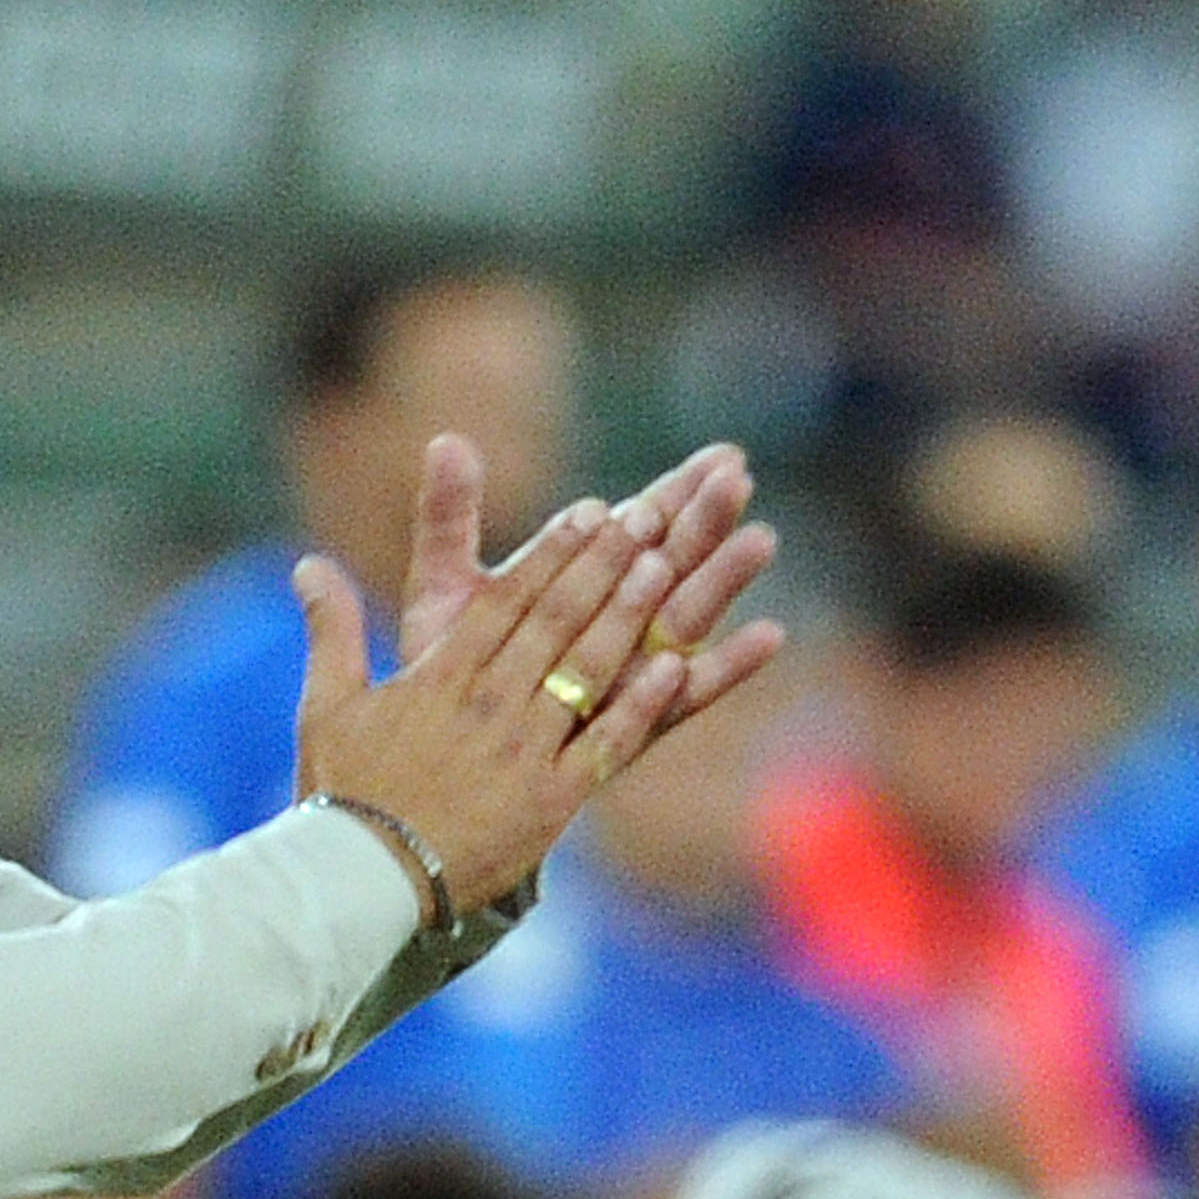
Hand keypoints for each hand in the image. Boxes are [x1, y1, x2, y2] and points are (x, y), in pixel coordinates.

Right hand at [296, 501, 690, 915]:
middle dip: (603, 564)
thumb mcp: (325, 705)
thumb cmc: (341, 795)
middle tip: (646, 518)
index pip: (504, 600)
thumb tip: (307, 565)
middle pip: (555, 619)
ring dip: (627, 614)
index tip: (590, 512)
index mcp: (439, 676)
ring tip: (664, 566)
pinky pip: (606, 742)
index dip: (552, 553)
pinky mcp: (552, 799)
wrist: (360, 882)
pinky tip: (675, 668)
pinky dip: (641, 704)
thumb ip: (331, 630)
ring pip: (584, 668)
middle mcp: (489, 702)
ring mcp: (524, 749)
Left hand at [398, 436, 782, 733]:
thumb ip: (449, 518)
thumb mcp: (443, 586)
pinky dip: (724, 669)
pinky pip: (683, 698)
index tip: (722, 455)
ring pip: (684, 619)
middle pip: (672, 563)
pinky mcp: (627, 726)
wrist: (431, 758)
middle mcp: (612, 626)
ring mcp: (625, 675)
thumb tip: (445, 439)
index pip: (637, 526)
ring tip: (760, 540)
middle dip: (704, 521)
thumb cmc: (445, 667)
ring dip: (723, 580)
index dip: (678, 491)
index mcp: (576, 584)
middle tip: (738, 478)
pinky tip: (768, 637)